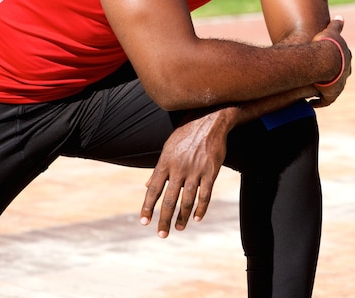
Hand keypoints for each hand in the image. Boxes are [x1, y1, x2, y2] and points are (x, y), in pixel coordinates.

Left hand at [140, 109, 227, 237]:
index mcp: (165, 162)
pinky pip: (205, 195)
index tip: (144, 222)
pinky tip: (197, 218)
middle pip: (169, 199)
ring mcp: (195, 170)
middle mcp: (178, 168)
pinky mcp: (210, 171)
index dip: (148, 207)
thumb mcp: (168, 147)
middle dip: (164, 219)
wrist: (209, 120)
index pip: (153, 189)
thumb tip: (147, 185)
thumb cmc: (186, 133)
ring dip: (182, 217)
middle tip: (162, 234)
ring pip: (187, 200)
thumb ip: (159, 169)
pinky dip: (201, 208)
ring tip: (178, 228)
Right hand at [311, 15, 351, 106]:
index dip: (336, 62)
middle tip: (321, 79)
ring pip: (333, 89)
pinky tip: (311, 103)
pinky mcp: (331, 94)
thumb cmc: (327, 44)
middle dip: (332, 78)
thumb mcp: (331, 31)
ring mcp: (339, 84)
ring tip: (314, 93)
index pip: (344, 62)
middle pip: (340, 77)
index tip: (328, 64)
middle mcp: (345, 73)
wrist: (325, 59)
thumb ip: (336, 25)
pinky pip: (325, 100)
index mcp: (345, 58)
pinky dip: (319, 102)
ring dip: (324, 91)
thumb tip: (340, 16)